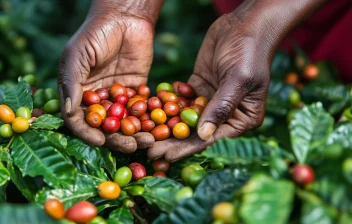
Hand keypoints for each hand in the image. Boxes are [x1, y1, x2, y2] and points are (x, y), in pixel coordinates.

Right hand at [59, 3, 157, 152]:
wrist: (125, 17)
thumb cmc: (95, 33)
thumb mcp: (77, 55)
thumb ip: (72, 82)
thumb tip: (69, 111)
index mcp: (77, 92)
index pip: (79, 120)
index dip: (88, 133)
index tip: (100, 141)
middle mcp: (96, 99)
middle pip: (104, 126)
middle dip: (117, 138)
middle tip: (131, 146)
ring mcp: (117, 97)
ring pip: (124, 122)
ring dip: (135, 133)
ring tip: (148, 141)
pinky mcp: (136, 91)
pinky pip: (141, 110)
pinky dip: (149, 120)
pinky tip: (159, 128)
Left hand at [148, 14, 269, 160]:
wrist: (245, 24)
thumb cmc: (250, 52)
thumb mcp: (237, 80)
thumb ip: (220, 107)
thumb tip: (203, 136)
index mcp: (241, 118)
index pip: (210, 138)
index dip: (186, 148)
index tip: (164, 157)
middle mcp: (225, 113)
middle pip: (194, 132)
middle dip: (170, 141)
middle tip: (147, 149)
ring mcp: (210, 100)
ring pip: (185, 117)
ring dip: (165, 125)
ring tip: (144, 134)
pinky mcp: (198, 86)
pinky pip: (180, 99)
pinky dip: (167, 103)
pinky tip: (150, 110)